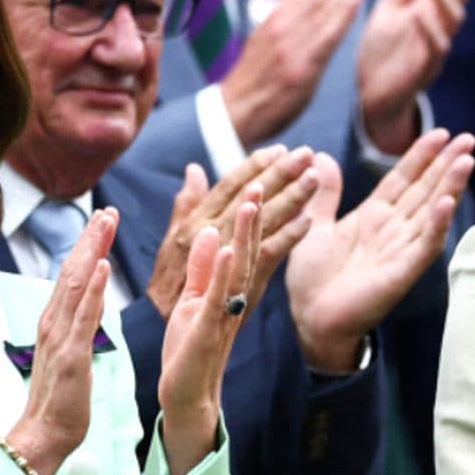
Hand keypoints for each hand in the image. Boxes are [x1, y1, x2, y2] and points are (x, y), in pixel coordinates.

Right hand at [6, 208, 116, 474]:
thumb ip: (81, 323)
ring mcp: (61, 337)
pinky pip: (83, 316)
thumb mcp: (74, 351)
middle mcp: (55, 323)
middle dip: (90, 239)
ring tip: (106, 224)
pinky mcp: (71, 355)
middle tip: (107, 210)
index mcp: (58, 322)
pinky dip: (94, 289)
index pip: (74, 276)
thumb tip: (93, 298)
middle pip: (73, 271)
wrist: (45, 434)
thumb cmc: (62, 398)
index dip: (89, 246)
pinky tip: (103, 267)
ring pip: (76, 284)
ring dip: (92, 251)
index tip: (104, 220)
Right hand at [146, 144, 318, 319]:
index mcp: (197, 220)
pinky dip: (289, 235)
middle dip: (280, 173)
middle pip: (250, 197)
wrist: (161, 324)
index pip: (230, 185)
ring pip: (263, 220)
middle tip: (305, 154)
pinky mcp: (242, 279)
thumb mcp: (173, 237)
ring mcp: (226, 255)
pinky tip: (308, 221)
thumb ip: (188, 203)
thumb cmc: (169, 281)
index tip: (278, 149)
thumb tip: (195, 170)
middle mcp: (211, 232)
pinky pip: (268, 253)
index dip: (255, 165)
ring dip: (290, 197)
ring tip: (312, 178)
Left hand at [157, 199, 260, 474]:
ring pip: (238, 269)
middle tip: (265, 179)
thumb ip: (202, 267)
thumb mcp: (193, 299)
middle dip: (256, 215)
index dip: (251, 215)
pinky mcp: (206, 328)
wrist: (187, 395)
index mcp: (228, 290)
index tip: (258, 179)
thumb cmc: (189, 349)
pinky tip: (227, 247)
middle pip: (249, 250)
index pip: (243, 246)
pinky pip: (218, 296)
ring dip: (246, 235)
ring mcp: (223, 313)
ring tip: (251, 203)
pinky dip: (222, 271)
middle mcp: (233, 299)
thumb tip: (213, 232)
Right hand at [221, 0, 383, 146]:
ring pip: (323, 7)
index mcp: (281, 14)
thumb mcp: (270, 32)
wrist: (234, 112)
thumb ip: (289, 2)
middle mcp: (285, 23)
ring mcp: (292, 44)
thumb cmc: (257, 75)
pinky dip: (338, 17)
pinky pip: (322, 38)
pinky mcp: (299, 66)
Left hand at [286, 128, 474, 372]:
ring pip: (430, 213)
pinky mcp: (400, 274)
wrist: (311, 320)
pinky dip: (436, 226)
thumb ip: (326, 194)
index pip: (403, 179)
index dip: (421, 156)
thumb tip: (321, 157)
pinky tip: (447, 204)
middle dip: (446, 164)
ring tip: (466, 162)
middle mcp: (392, 230)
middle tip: (469, 138)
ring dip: (449, 188)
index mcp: (374, 217)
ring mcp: (400, 251)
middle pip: (424, 190)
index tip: (440, 132)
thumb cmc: (313, 279)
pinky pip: (422, 247)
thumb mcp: (316, 225)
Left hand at [357, 0, 468, 154]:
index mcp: (433, 11)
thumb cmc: (382, 51)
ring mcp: (436, 49)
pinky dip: (430, 25)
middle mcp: (441, 28)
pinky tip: (419, 9)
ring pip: (454, 18)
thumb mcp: (390, 9)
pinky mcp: (426, 70)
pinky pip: (437, 46)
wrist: (372, 96)